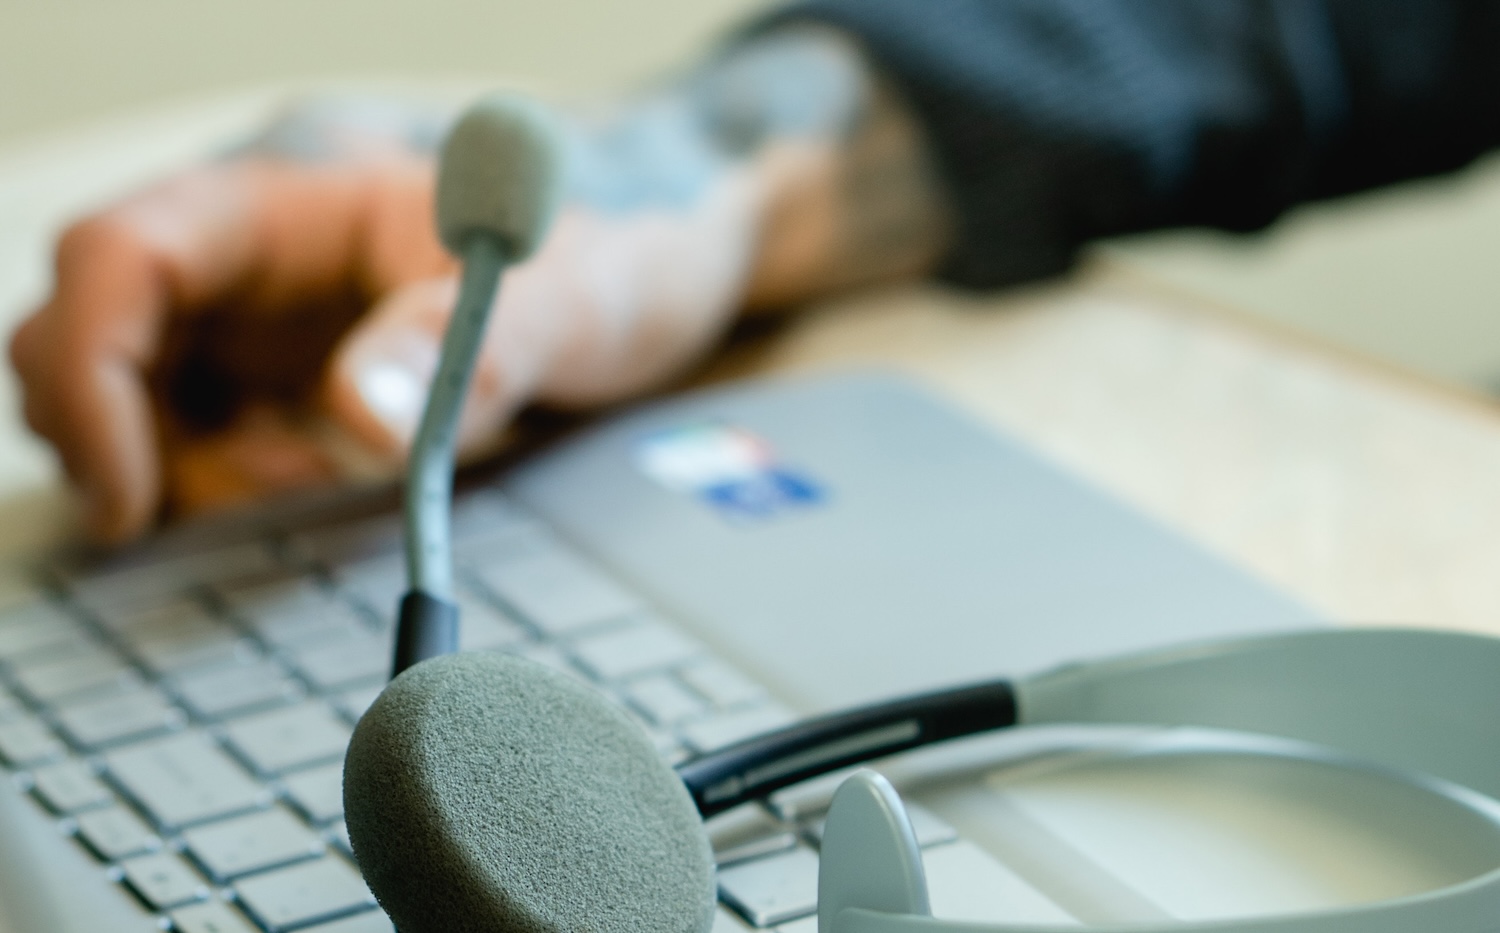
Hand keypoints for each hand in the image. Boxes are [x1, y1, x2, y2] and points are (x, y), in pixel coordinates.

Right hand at [10, 29, 948, 545]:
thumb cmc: (615, 254)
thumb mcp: (570, 297)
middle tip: (261, 500)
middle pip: (88, 335)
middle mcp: (250, 258)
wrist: (653, 272)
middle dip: (128, 440)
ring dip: (192, 475)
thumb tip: (362, 422)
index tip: (133, 494)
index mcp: (292, 201)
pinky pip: (194, 441)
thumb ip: (472, 346)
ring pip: (132, 404)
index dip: (90, 371)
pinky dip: (228, 488)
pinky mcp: (277, 376)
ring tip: (326, 484)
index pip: (119, 256)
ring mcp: (255, 318)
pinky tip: (323, 487)